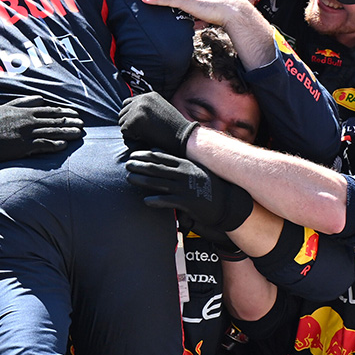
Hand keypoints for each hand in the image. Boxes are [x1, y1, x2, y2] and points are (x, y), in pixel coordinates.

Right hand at [0, 95, 84, 170]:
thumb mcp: (5, 107)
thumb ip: (24, 102)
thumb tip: (40, 99)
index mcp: (25, 111)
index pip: (50, 110)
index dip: (65, 112)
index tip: (76, 114)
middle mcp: (27, 121)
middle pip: (55, 121)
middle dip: (70, 122)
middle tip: (83, 124)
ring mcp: (25, 134)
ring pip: (52, 132)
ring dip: (67, 133)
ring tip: (79, 134)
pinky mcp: (22, 147)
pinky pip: (42, 145)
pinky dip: (54, 145)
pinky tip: (64, 145)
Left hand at [118, 91, 196, 156]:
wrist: (182, 135)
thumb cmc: (173, 127)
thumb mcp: (160, 110)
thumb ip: (146, 108)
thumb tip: (130, 113)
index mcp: (149, 95)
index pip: (127, 103)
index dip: (131, 116)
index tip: (139, 125)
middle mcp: (142, 99)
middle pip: (122, 112)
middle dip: (129, 123)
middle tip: (142, 131)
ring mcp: (137, 108)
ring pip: (122, 121)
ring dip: (130, 130)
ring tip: (144, 133)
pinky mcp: (134, 120)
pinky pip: (124, 130)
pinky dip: (131, 136)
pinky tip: (144, 136)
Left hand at [125, 150, 252, 230]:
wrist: (228, 203)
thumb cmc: (208, 186)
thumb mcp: (194, 170)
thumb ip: (175, 162)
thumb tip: (157, 151)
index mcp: (185, 165)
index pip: (162, 157)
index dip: (146, 155)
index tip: (133, 154)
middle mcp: (184, 174)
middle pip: (157, 168)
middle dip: (140, 165)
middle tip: (127, 164)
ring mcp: (185, 188)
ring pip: (159, 183)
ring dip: (142, 180)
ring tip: (129, 178)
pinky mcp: (188, 202)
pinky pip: (169, 201)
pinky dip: (157, 200)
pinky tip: (146, 200)